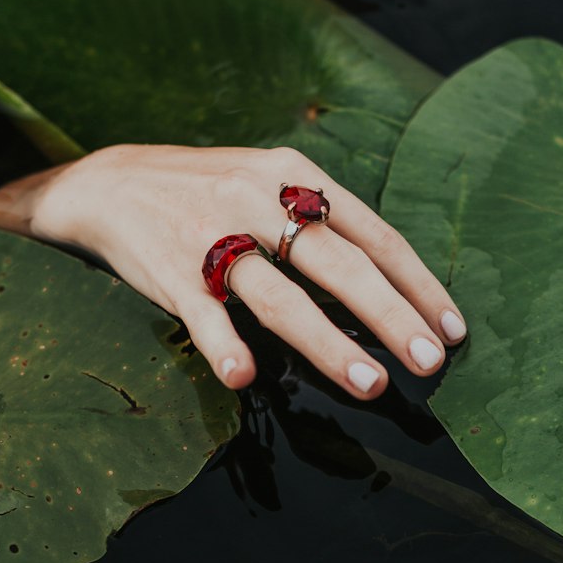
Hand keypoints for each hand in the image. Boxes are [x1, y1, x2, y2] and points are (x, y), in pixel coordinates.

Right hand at [0, 143, 466, 399]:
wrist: (110, 182)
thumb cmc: (208, 193)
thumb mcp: (270, 184)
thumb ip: (322, 222)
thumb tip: (392, 282)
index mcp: (295, 178)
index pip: (373, 235)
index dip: (417, 284)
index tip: (452, 330)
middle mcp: (260, 200)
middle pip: (340, 265)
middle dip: (392, 317)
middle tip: (431, 363)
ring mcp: (213, 236)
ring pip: (280, 296)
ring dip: (328, 344)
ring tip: (370, 383)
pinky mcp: (170, 272)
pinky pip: (202, 315)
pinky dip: (223, 345)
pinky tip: (243, 378)